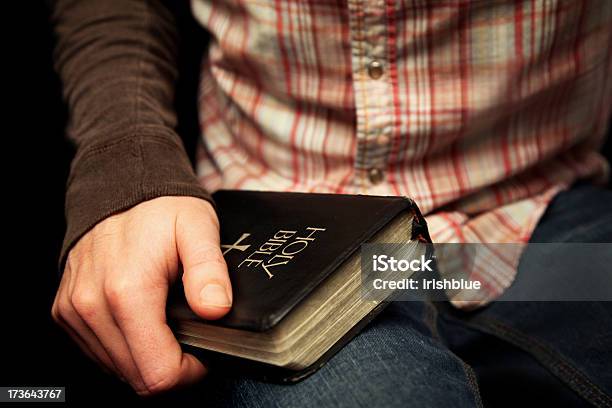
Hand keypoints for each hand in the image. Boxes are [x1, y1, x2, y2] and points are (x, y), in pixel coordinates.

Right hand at [51, 196, 231, 395]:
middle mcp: (92, 305)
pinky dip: (123, 347)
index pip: (158, 373)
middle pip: (136, 377)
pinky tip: (141, 320)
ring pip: (116, 369)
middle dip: (169, 368)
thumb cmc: (160, 207)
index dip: (188, 373)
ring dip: (145, 358)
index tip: (203, 353)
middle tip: (189, 337)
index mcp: (128, 291)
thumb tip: (215, 310)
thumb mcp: (198, 229)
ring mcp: (74, 310)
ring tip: (166, 324)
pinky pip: (97, 351)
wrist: (117, 184)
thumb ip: (208, 271)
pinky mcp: (65, 310)